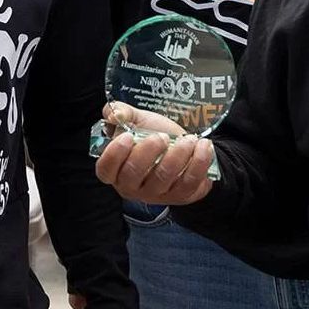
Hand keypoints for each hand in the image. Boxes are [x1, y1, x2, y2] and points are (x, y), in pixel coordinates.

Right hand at [94, 102, 214, 205]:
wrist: (185, 145)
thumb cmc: (156, 134)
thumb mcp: (138, 120)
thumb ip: (122, 112)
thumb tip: (114, 114)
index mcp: (116, 169)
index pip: (105, 170)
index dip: (114, 154)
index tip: (128, 136)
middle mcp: (133, 186)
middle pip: (133, 175)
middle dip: (148, 152)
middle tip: (162, 136)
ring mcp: (157, 194)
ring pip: (163, 178)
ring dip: (178, 154)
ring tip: (189, 139)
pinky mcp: (180, 195)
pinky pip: (189, 182)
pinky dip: (198, 162)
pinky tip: (202, 146)